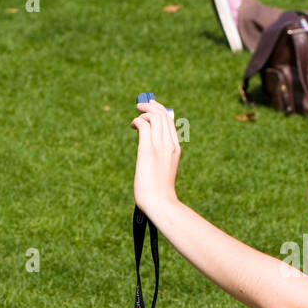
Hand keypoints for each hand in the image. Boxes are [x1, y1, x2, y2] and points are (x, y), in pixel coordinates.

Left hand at [131, 99, 180, 218]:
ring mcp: (160, 147)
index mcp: (175, 148)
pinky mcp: (148, 150)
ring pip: (155, 117)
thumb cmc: (159, 189)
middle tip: (139, 106)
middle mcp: (170, 144)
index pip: (169, 121)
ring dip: (143, 111)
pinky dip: (137, 121)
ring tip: (135, 116)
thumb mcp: (162, 169)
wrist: (160, 202)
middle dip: (150, 105)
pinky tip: (132, 126)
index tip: (149, 108)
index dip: (159, 110)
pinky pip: (144, 125)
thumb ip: (159, 156)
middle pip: (163, 115)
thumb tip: (149, 149)